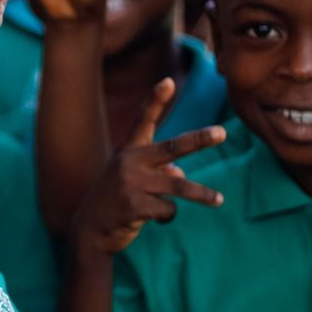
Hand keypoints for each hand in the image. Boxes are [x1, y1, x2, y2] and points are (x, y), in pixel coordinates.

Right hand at [77, 78, 224, 253]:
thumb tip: (181, 176)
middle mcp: (129, 162)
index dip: (155, 100)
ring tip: (219, 200)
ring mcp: (131, 183)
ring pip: (178, 185)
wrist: (90, 229)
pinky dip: (168, 216)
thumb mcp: (134, 178)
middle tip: (222, 132)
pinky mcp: (134, 206)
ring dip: (201, 194)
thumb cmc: (117, 198)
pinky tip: (155, 219)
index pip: (143, 120)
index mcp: (129, 150)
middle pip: (172, 147)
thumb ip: (160, 171)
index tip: (168, 82)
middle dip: (199, 139)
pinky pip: (168, 209)